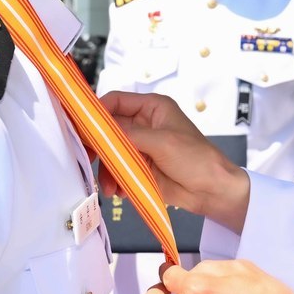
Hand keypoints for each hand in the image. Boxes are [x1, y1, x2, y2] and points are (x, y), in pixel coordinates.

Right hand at [101, 91, 250, 231]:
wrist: (211, 191)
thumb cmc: (196, 158)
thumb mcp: (162, 142)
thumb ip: (129, 134)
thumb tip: (100, 129)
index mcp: (152, 108)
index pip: (116, 102)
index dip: (97, 112)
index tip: (81, 127)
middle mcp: (144, 124)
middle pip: (108, 130)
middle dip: (99, 147)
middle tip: (89, 160)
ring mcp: (141, 147)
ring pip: (110, 153)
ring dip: (106, 170)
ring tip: (110, 188)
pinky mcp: (139, 168)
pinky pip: (117, 170)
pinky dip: (115, 181)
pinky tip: (120, 192)